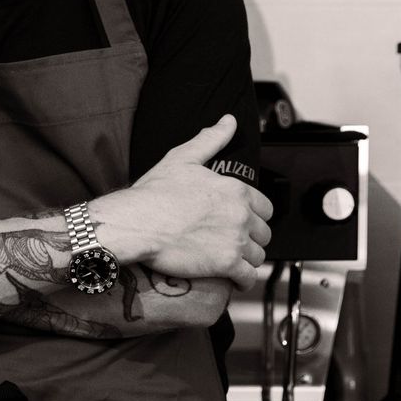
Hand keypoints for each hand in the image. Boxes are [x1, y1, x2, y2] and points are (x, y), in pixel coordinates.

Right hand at [91, 114, 272, 289]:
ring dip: (246, 259)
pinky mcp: (226, 264)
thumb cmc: (155, 192)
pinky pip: (248, 277)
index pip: (265, 207)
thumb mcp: (183, 158)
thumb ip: (211, 140)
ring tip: (230, 259)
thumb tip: (229, 121)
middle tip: (231, 241)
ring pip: (258, 256)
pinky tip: (232, 277)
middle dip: (250, 238)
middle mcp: (241, 214)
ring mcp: (235, 240)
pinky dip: (243, 279)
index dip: (252, 215)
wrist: (136, 223)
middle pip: (263, 233)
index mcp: (235, 189)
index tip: (239, 221)